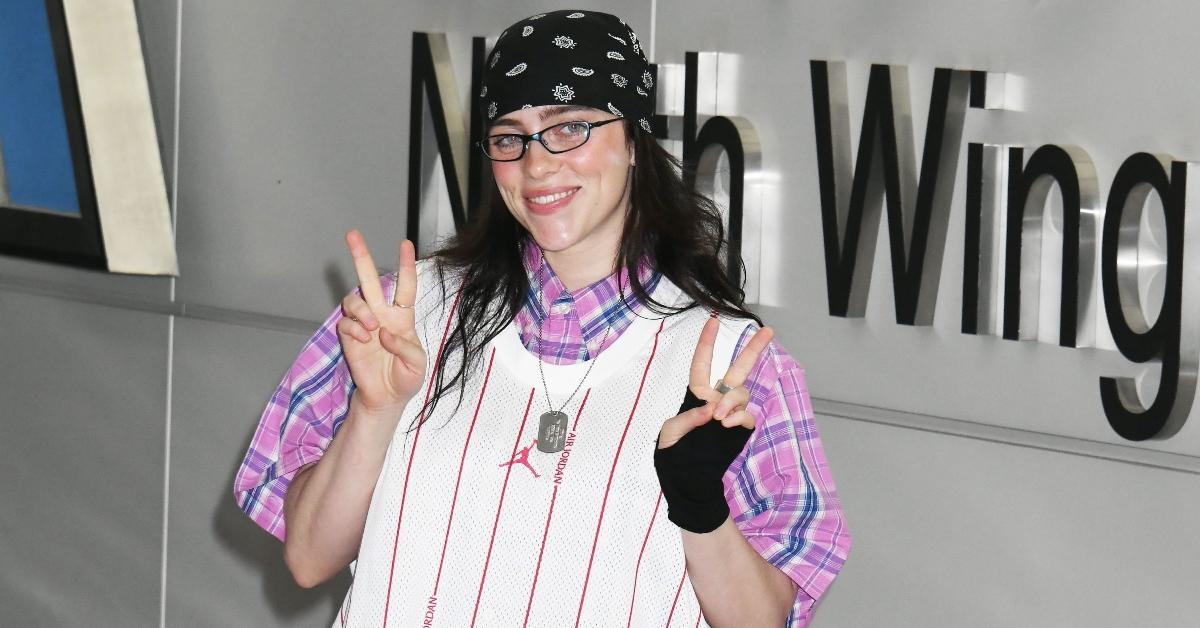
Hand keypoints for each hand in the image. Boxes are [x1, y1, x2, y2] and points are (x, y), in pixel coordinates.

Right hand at [335, 230, 426, 413]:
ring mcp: (364, 325)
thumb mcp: (417, 364)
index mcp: (403, 317)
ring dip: (361, 309)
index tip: (405, 243)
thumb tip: (384, 332)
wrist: (386, 398)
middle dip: (361, 256)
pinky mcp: (349, 337)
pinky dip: (353, 328)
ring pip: (353, 299)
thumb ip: (405, 347)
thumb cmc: (405, 378)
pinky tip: (363, 339)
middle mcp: (381, 315)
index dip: (406, 265)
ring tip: (370, 327)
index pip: (405, 286)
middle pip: (370, 280)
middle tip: (352, 234)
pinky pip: (345, 323)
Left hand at [653, 316, 774, 532]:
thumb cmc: (674, 456)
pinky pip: (747, 416)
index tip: (714, 320)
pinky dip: (739, 416)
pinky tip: (726, 423)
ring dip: (732, 400)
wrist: (688, 481)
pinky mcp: (740, 430)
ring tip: (719, 417)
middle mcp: (716, 400)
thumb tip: (710, 410)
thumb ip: (687, 418)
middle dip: (752, 350)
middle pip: (737, 369)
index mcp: (696, 395)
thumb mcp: (669, 434)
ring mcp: (730, 414)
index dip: (707, 342)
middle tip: (768, 331)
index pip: (702, 363)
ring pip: (741, 394)